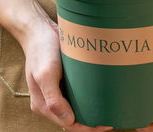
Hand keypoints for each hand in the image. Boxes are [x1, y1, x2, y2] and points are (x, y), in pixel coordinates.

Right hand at [24, 15, 112, 131]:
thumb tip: (68, 121)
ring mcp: (58, 90)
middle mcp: (51, 100)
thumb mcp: (45, 74)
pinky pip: (77, 94)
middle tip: (113, 119)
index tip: (105, 125)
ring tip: (110, 110)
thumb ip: (53, 99)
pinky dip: (88, 98)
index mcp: (43, 104)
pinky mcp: (64, 80)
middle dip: (92, 121)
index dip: (86, 127)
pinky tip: (101, 96)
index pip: (67, 124)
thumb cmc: (41, 50)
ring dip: (91, 111)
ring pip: (77, 107)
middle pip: (73, 118)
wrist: (40, 31)